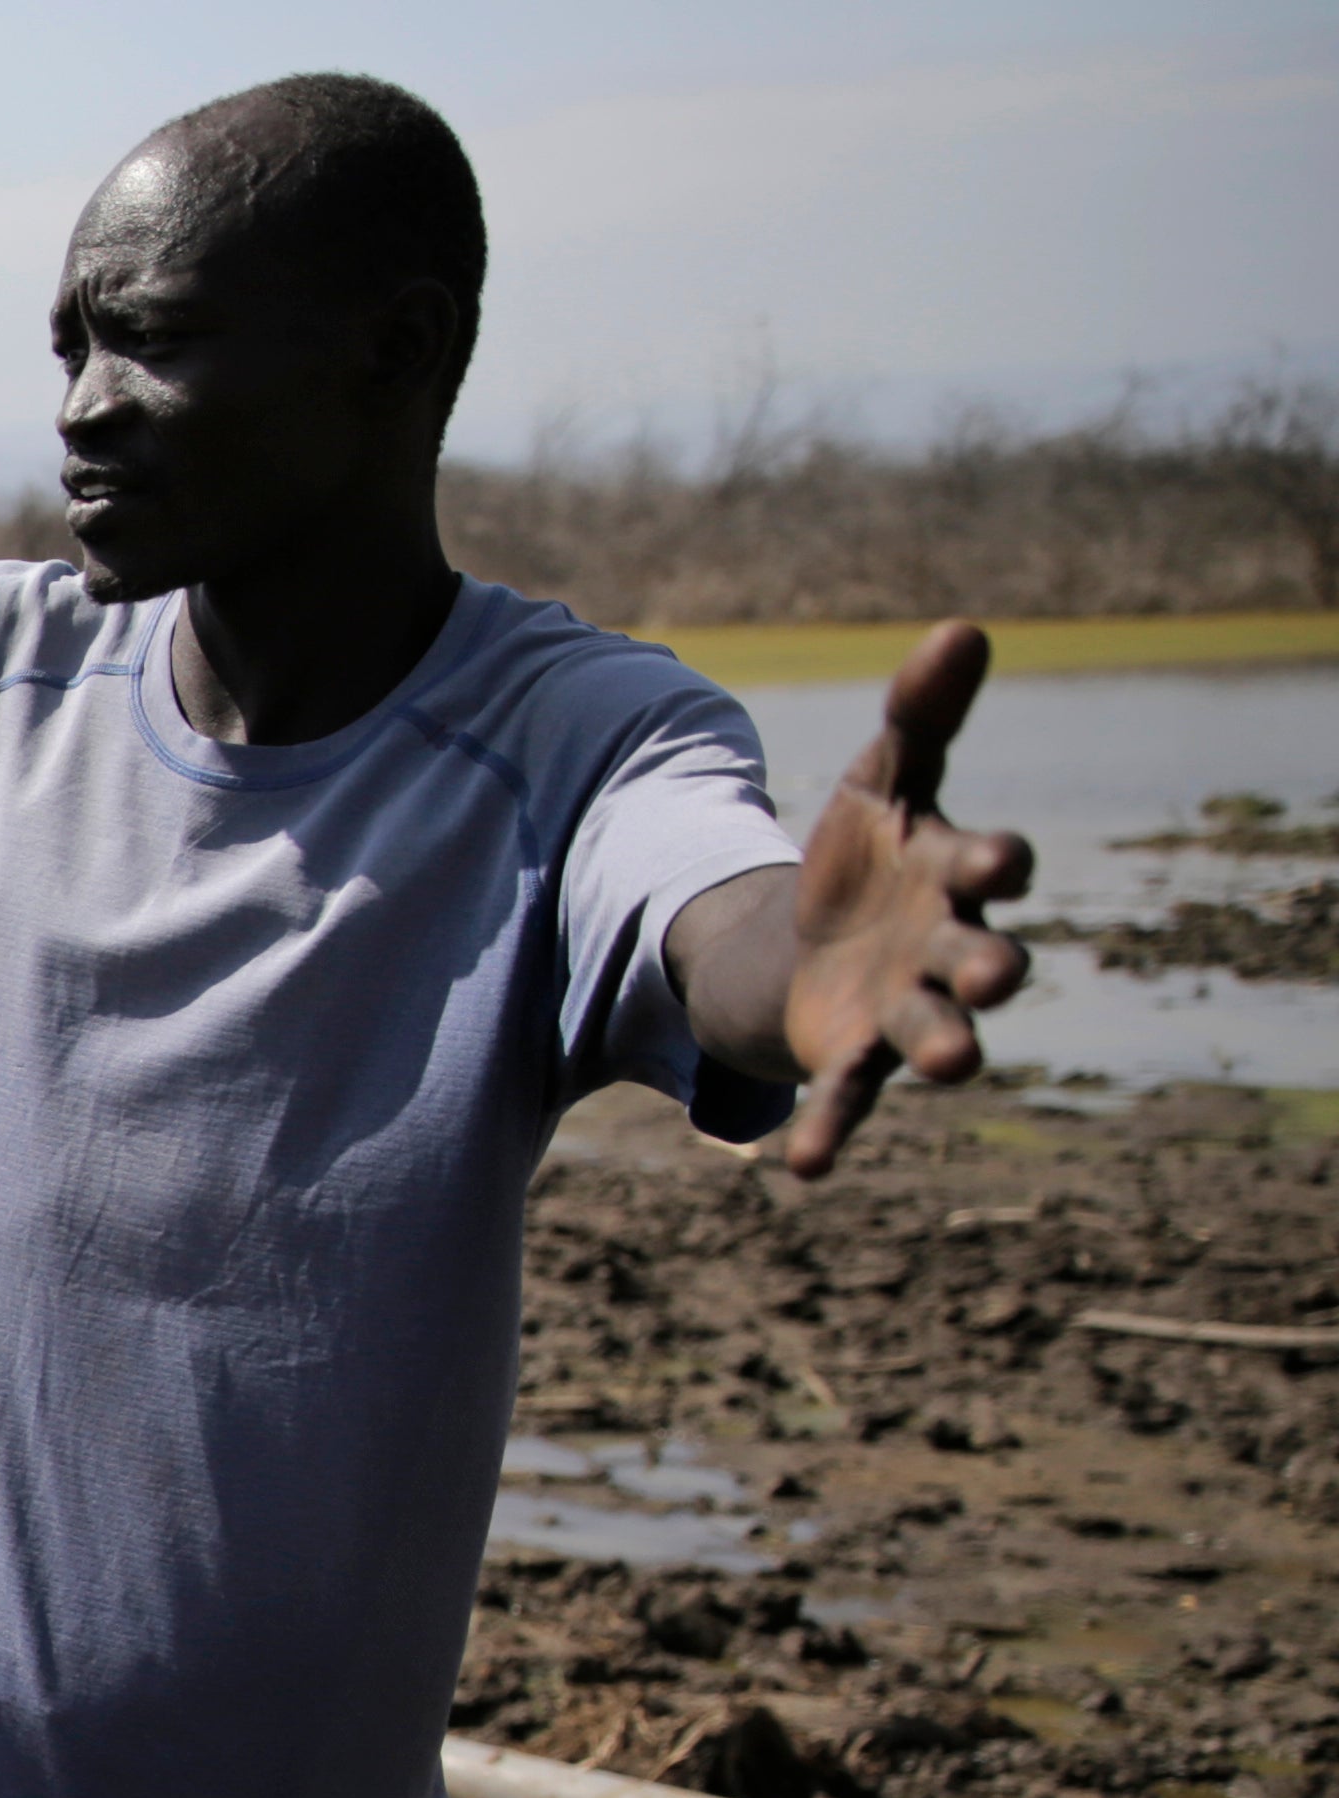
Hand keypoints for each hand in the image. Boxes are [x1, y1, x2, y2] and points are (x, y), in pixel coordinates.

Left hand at [752, 621, 1036, 1180]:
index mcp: (957, 878)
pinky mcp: (853, 1058)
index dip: (993, 863)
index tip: (998, 860)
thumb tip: (961, 627)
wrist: (812, 935)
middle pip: (982, 963)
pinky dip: (828, 1135)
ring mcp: (905, 1011)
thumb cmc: (868, 851)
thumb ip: (922, 713)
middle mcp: (949, 952)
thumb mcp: (884, 776)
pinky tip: (800, 1170)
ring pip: (937, 1038)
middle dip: (989, 969)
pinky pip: (844, 1102)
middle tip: (994, 973)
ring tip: (951, 1066)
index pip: (989, 867)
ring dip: (945, 1050)